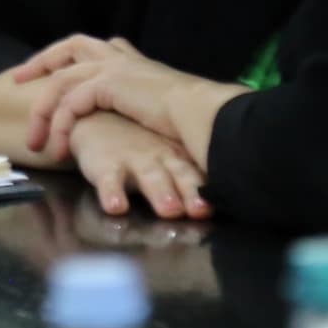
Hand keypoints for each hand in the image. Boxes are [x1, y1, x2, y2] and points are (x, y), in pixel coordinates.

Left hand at [15, 34, 242, 166]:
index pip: (101, 48)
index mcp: (137, 64)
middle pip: (72, 45)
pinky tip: (58, 149)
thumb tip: (151, 129)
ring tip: (33, 141)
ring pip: (62, 79)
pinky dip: (59, 126)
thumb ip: (150, 112)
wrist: (208, 116)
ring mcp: (115, 67)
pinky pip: (70, 103)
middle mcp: (124, 59)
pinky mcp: (108, 83)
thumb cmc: (197, 123)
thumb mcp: (166, 113)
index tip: (56, 69)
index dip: (74, 57)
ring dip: (42, 111)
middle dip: (43, 60)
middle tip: (19, 78)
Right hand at [63, 111, 212, 220]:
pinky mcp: (105, 165)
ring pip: (150, 177)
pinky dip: (112, 193)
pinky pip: (108, 181)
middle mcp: (160, 157)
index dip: (209, 190)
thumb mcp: (168, 148)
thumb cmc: (137, 140)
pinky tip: (115, 206)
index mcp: (179, 155)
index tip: (220, 207)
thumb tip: (232, 192)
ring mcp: (133, 159)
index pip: (200, 174)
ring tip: (169, 209)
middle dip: (192, 191)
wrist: (95, 118)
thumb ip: (192, 172)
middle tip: (201, 209)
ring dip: (161, 192)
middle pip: (180, 175)